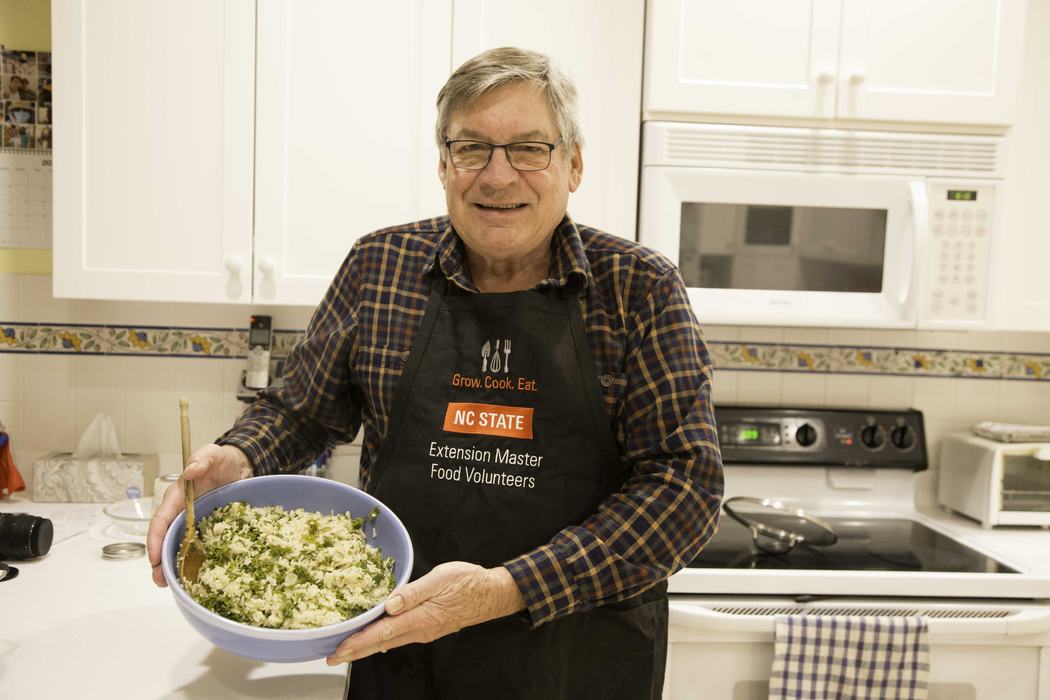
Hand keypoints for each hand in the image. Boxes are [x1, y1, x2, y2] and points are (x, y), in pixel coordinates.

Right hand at [146, 443, 251, 586]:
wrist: (241, 464)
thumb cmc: (222, 459)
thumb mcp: (212, 454)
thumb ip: (202, 460)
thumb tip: (189, 472)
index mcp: (177, 496)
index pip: (161, 520)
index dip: (155, 539)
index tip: (153, 558)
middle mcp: (182, 511)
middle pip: (166, 538)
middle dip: (160, 560)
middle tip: (160, 580)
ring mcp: (195, 521)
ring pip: (180, 545)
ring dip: (175, 564)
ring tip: (173, 585)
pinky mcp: (209, 527)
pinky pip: (200, 545)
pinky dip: (195, 560)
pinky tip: (197, 576)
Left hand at [325, 562, 525, 664]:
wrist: (492, 594)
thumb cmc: (468, 582)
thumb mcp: (441, 578)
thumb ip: (414, 591)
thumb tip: (390, 604)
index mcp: (420, 618)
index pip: (382, 633)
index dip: (358, 642)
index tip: (338, 650)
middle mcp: (420, 630)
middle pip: (381, 643)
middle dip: (355, 650)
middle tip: (332, 656)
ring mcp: (425, 631)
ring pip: (389, 642)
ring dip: (366, 645)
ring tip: (347, 648)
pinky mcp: (429, 627)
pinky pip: (400, 637)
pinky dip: (382, 639)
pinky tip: (376, 638)